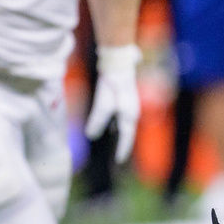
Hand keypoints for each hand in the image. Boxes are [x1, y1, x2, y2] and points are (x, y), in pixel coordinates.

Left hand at [84, 45, 140, 162]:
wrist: (118, 63)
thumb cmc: (111, 83)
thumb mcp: (102, 104)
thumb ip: (97, 120)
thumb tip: (90, 136)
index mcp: (129, 116)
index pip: (127, 138)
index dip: (122, 150)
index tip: (119, 161)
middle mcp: (132, 113)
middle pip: (128, 133)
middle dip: (123, 144)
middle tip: (119, 156)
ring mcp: (131, 106)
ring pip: (125, 126)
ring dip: (120, 135)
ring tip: (115, 145)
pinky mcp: (127, 100)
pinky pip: (122, 118)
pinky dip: (117, 125)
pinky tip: (111, 127)